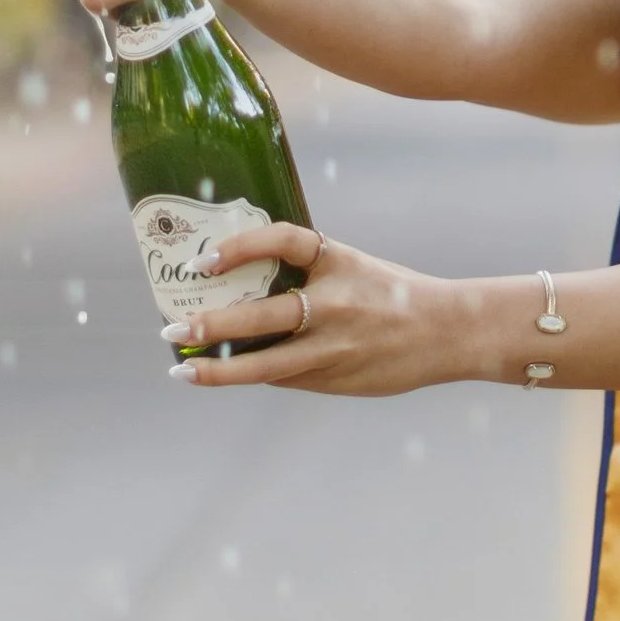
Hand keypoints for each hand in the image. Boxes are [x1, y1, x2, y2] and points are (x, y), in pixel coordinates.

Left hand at [163, 222, 473, 395]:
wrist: (447, 332)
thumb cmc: (392, 294)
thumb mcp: (352, 267)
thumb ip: (307, 273)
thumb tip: (242, 282)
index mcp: (339, 262)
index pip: (284, 242)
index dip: (241, 246)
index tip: (205, 259)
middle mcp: (335, 304)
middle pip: (264, 317)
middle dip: (213, 325)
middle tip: (173, 327)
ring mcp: (335, 347)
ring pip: (266, 366)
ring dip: (219, 370)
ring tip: (183, 369)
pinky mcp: (335, 378)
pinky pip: (284, 378)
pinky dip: (254, 375)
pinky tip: (227, 374)